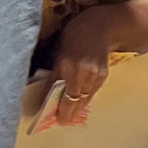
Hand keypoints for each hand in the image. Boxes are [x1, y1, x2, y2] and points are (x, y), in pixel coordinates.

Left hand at [50, 8, 112, 123]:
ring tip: (69, 116)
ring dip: (76, 108)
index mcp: (65, 62)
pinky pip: (92, 93)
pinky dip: (85, 99)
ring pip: (83, 98)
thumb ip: (55, 67)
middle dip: (65, 111)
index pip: (54, 87)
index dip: (49, 100)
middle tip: (61, 121)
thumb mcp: (59, 47)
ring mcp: (93, 75)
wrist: (101, 27)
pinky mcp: (103, 77)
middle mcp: (80, 71)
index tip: (45, 111)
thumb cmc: (75, 33)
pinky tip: (80, 104)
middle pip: (71, 98)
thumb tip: (49, 85)